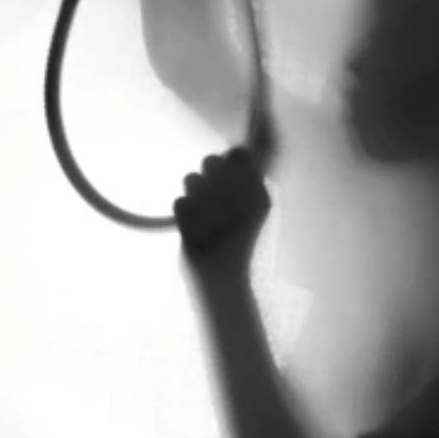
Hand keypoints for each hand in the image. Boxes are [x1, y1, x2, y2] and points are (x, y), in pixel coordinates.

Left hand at [175, 148, 270, 280]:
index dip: (229, 159)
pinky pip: (178, 201)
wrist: (225, 286)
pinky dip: (183, 214)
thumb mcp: (253, 213)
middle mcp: (238, 201)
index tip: (227, 174)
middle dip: (207, 172)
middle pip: (210, 160)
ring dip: (192, 192)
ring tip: (203, 213)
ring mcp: (214, 213)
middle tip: (211, 192)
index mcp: (259, 197)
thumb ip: (244, 182)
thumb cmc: (238, 246)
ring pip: (190, 178)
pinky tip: (194, 229)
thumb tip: (232, 152)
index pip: (239, 154)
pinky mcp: (191, 225)